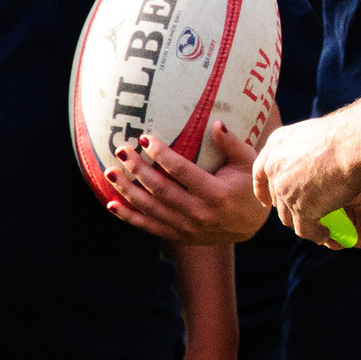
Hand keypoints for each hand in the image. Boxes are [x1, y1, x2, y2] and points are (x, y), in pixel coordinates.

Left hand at [103, 122, 269, 244]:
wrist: (250, 226)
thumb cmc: (248, 187)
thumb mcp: (248, 163)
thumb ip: (232, 144)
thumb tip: (216, 123)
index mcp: (216, 193)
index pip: (182, 172)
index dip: (162, 155)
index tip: (146, 139)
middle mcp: (199, 213)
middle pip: (161, 190)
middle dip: (138, 170)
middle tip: (122, 150)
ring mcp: (187, 228)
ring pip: (150, 208)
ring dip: (127, 190)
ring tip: (110, 172)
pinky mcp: (179, 236)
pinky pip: (149, 226)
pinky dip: (129, 217)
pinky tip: (112, 204)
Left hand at [252, 117, 360, 247]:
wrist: (355, 144)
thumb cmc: (344, 135)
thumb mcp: (311, 135)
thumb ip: (300, 150)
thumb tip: (305, 164)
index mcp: (275, 146)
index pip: (260, 173)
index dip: (263, 190)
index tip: (267, 202)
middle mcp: (275, 168)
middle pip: (276, 197)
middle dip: (287, 207)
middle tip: (304, 211)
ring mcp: (285, 190)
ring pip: (288, 217)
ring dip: (303, 222)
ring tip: (318, 225)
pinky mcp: (301, 209)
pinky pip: (305, 230)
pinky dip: (316, 234)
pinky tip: (327, 234)